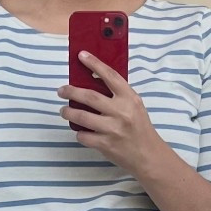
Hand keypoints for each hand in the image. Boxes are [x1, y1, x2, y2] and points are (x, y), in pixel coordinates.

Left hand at [57, 53, 161, 177]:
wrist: (148, 155)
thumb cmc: (140, 128)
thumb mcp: (134, 106)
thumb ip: (118, 94)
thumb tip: (92, 79)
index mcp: (129, 98)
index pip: (110, 76)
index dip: (94, 63)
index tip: (81, 55)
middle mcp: (121, 112)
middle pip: (89, 96)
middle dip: (71, 91)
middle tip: (61, 90)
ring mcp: (112, 129)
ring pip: (82, 117)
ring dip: (68, 112)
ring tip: (64, 110)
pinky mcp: (105, 145)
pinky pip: (83, 136)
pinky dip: (79, 133)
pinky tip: (81, 131)